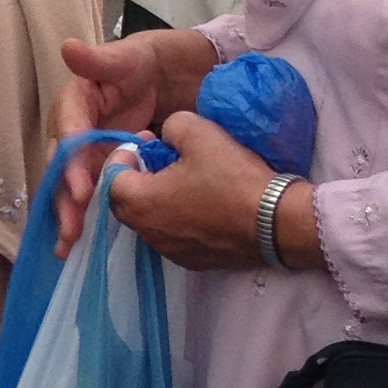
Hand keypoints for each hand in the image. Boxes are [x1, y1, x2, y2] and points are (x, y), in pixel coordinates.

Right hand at [51, 31, 212, 252]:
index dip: (71, 164)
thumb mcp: (123, 58)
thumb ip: (97, 58)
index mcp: (72, 106)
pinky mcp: (97, 168)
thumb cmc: (139, 63)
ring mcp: (83, 154)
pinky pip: (87, 194)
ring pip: (69, 188)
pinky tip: (81, 243)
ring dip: (69, 216)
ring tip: (69, 245)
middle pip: (62, 170)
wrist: (158, 74)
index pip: (67, 137)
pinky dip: (84, 216)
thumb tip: (68, 47)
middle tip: (72, 229)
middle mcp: (69, 134)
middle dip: (65, 201)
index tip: (81, 188)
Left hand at [106, 111, 319, 272]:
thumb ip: (172, 126)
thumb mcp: (200, 133)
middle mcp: (146, 232)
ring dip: (157, 197)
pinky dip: (176, 216)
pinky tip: (202, 202)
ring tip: (184, 178)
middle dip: (137, 176)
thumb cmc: (233, 178)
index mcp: (140, 202)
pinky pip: (172, 234)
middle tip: (161, 158)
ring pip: (149, 219)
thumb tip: (167, 135)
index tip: (147, 141)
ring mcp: (168, 251)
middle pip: (126, 201)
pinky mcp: (191, 261)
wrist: (276, 223)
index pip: (111, 177)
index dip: (124, 154)